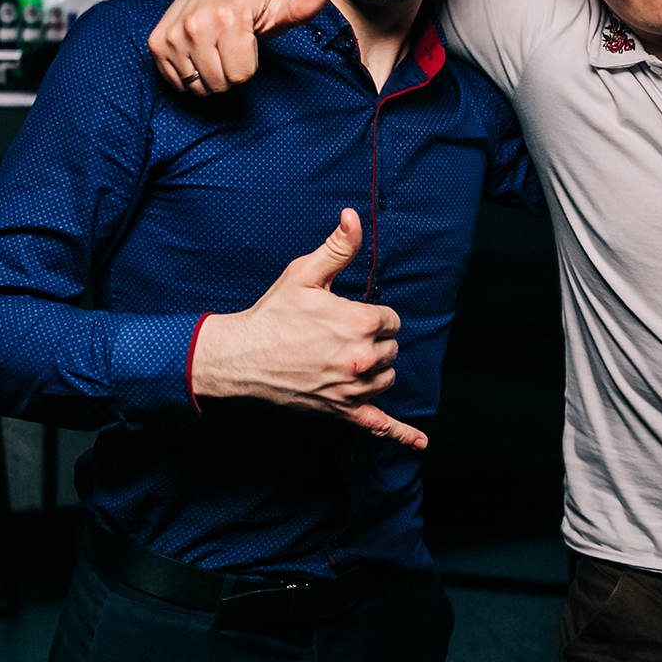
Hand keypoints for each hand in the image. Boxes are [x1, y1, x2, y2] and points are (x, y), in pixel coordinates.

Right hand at [149, 0, 330, 94]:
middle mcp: (197, 25)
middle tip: (228, 50)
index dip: (247, 66)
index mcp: (229, 19)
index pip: (241, 76)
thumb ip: (301, 8)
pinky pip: (176, 82)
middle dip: (228, 73)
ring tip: (212, 52)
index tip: (245, 46)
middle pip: (219, 84)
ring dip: (208, 76)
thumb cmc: (246, 2)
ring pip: (197, 87)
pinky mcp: (158, 44)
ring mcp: (175, 35)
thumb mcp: (276, 6)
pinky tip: (196, 55)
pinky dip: (187, 75)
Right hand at [190, 209, 423, 448]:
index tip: (347, 317)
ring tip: (344, 361)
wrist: (241, 356)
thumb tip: (354, 216)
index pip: (391, 320)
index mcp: (359, 322)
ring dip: (374, 371)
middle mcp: (361, 357)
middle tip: (337, 338)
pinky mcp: (342, 411)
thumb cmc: (272, 314)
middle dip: (372, 342)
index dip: (371, 317)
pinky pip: (379, 426)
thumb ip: (337, 248)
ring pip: (387, 379)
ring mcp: (353, 388)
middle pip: (391, 350)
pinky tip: (420, 445)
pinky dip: (402, 435)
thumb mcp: (304, 274)